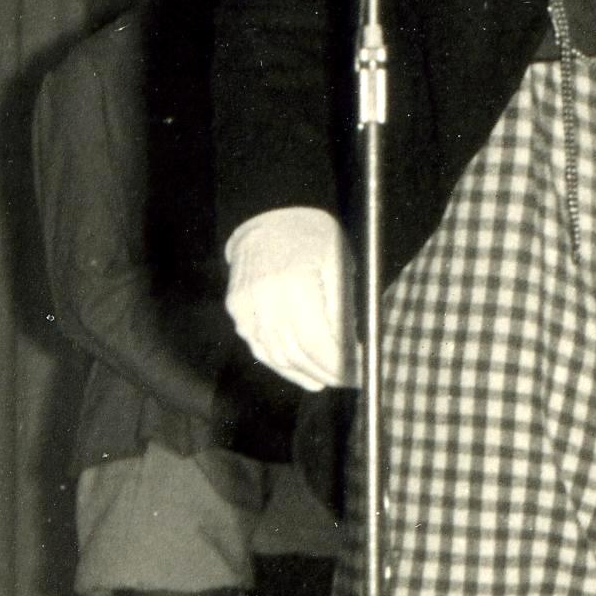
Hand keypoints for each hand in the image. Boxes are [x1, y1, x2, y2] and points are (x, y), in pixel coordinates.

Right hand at [224, 208, 360, 393]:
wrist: (269, 214)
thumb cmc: (312, 236)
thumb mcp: (339, 264)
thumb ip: (343, 310)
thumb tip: (353, 354)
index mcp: (293, 282)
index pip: (316, 341)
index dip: (338, 364)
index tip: (358, 374)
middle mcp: (264, 297)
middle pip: (295, 353)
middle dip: (325, 373)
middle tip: (348, 381)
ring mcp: (245, 306)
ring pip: (275, 355)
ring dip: (303, 374)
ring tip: (328, 381)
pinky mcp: (237, 309)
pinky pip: (259, 347)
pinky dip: (282, 364)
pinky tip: (303, 373)